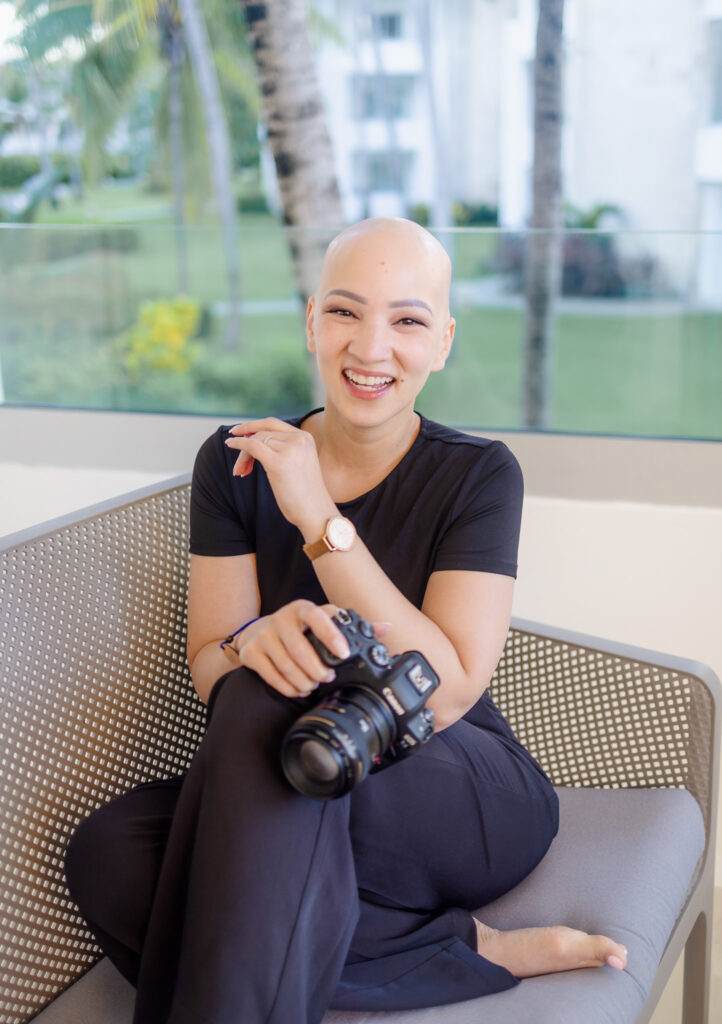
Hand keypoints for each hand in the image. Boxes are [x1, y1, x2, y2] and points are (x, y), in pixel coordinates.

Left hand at [225, 418, 335, 534]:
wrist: (316, 513)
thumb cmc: (305, 495)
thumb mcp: (298, 464)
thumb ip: (284, 450)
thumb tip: (255, 442)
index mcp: (306, 438)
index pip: (273, 424)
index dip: (253, 426)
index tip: (238, 432)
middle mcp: (299, 439)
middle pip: (262, 433)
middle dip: (246, 443)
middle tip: (240, 465)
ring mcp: (290, 450)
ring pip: (255, 440)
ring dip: (243, 455)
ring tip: (241, 472)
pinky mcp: (278, 463)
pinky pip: (252, 446)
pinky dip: (238, 444)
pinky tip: (229, 445)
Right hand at [235, 601, 389, 698]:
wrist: (259, 631)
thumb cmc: (300, 629)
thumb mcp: (323, 621)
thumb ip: (353, 625)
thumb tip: (386, 628)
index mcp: (302, 609)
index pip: (317, 617)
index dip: (331, 635)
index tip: (344, 654)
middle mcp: (281, 619)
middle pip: (300, 650)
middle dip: (318, 670)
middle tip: (327, 678)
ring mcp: (264, 635)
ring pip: (287, 667)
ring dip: (305, 682)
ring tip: (313, 685)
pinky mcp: (251, 653)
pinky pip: (272, 677)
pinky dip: (288, 688)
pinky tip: (298, 689)